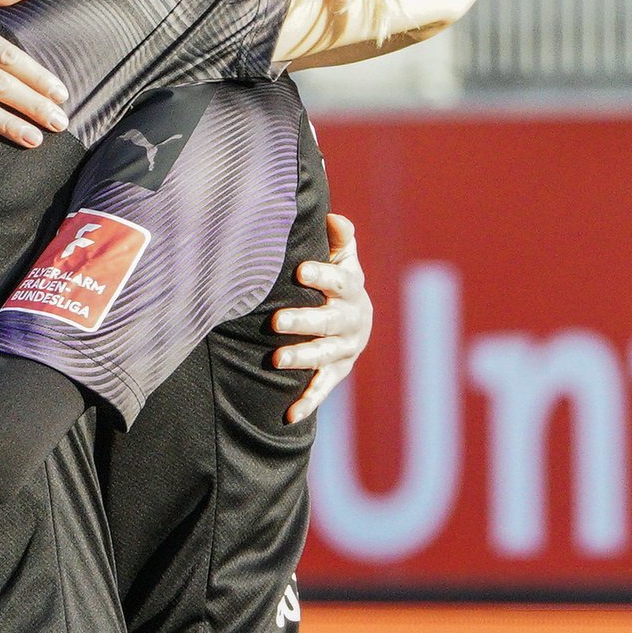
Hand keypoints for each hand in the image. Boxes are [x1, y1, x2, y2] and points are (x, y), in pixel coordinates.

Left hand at [270, 213, 372, 423]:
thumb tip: (333, 217)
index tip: (300, 270)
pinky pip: (322, 388)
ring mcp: (345, 349)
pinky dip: (308, 402)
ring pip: (324, 355)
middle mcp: (352, 320)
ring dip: (301, 358)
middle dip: (303, 321)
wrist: (355, 319)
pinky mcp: (337, 371)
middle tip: (276, 321)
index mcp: (351, 289)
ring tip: (276, 361)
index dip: (323, 276)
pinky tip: (289, 415)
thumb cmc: (337, 281)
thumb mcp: (342, 258)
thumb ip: (339, 240)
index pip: (340, 281)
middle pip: (328, 322)